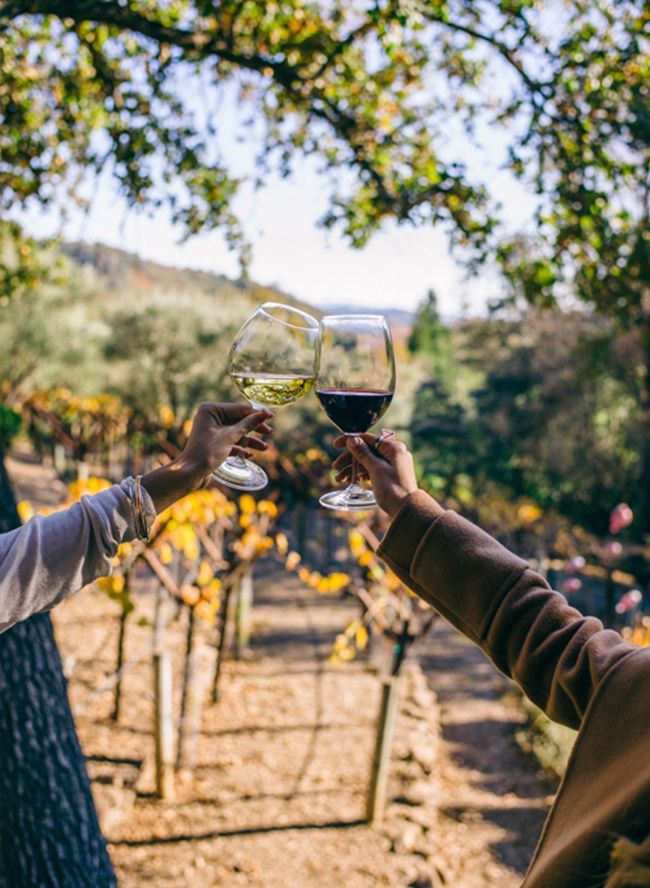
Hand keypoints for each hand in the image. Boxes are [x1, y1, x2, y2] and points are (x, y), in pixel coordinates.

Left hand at [143, 403, 272, 511]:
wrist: (190, 473)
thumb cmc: (207, 451)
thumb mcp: (230, 436)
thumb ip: (248, 424)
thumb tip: (264, 413)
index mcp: (210, 410)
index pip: (239, 409)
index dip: (256, 414)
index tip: (271, 416)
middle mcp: (210, 418)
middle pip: (239, 420)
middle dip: (254, 429)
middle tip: (270, 433)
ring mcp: (211, 431)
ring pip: (236, 433)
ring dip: (250, 441)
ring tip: (265, 448)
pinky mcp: (213, 444)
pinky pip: (230, 442)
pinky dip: (240, 448)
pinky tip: (249, 455)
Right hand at [332, 430, 417, 518]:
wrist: (406, 511)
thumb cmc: (393, 489)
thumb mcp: (375, 469)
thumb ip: (363, 453)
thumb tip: (352, 439)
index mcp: (394, 448)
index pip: (368, 438)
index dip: (350, 440)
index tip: (336, 445)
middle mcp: (394, 453)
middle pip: (366, 450)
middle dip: (349, 459)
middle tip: (335, 467)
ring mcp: (393, 464)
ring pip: (368, 461)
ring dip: (353, 469)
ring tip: (339, 479)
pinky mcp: (390, 475)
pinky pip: (372, 470)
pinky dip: (361, 474)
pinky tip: (350, 481)